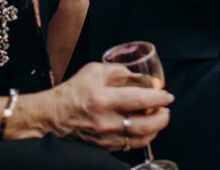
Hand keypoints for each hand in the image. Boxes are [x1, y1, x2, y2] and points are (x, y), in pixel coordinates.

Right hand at [46, 61, 172, 151]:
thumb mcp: (95, 71)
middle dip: (163, 117)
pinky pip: (130, 146)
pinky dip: (142, 137)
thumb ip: (120, 72)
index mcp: (104, 99)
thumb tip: (142, 78)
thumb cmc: (73, 91)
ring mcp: (105, 138)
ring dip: (156, 129)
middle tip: (167, 109)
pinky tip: (145, 128)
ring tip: (159, 119)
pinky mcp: (104, 148)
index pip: (140, 101)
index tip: (168, 95)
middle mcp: (106, 121)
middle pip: (145, 125)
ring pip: (140, 139)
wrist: (52, 116)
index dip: (159, 98)